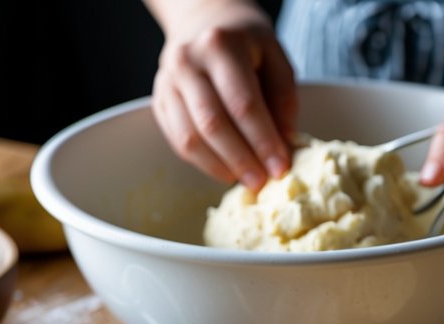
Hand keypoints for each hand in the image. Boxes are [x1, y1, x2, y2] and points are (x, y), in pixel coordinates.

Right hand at [151, 1, 296, 190]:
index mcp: (221, 46)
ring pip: (190, 138)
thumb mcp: (275, 57)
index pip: (243, 103)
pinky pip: (178, 141)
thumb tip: (284, 143)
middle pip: (213, 124)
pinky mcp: (159, 101)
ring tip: (244, 179)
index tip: (280, 168)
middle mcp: (187, 62)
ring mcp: (167, 82)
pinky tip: (225, 169)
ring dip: (220, 167)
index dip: (263, 141)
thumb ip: (284, 98)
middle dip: (241, 160)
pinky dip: (203, 162)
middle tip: (262, 182)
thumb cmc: (246, 43)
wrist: (204, 21)